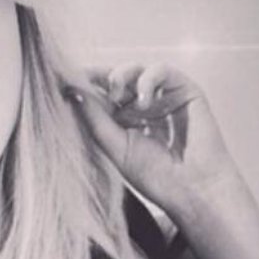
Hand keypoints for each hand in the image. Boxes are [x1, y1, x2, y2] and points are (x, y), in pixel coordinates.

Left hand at [65, 63, 240, 217]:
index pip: (101, 95)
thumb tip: (72, 93)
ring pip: (136, 69)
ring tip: (117, 95)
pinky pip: (161, 70)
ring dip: (121, 75)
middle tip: (89, 86)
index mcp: (123, 121)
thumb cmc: (155, 176)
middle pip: (116, 78)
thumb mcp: (116, 147)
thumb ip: (95, 120)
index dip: (86, 85)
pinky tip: (142, 102)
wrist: (193, 189)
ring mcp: (163, 97)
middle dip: (101, 78)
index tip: (66, 81)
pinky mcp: (184, 90)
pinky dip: (147, 79)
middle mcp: (142, 106)